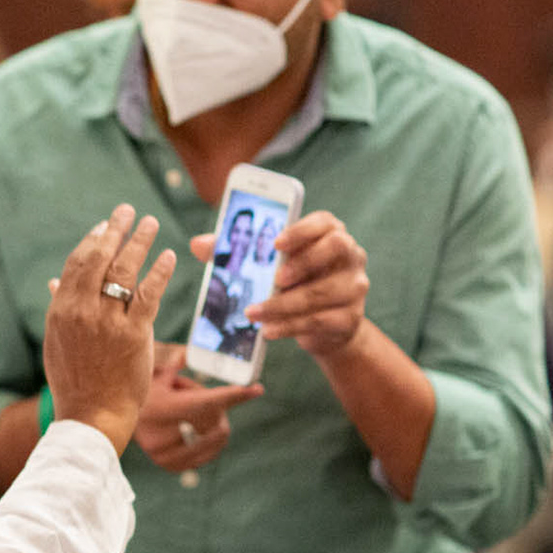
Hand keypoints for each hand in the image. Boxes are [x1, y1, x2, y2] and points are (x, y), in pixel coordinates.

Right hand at [43, 205, 177, 453]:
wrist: (91, 415)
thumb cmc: (74, 381)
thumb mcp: (57, 342)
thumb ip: (59, 307)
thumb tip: (54, 281)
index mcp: (61, 310)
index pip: (77, 263)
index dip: (92, 240)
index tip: (104, 225)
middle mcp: (83, 311)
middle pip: (100, 258)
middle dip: (115, 230)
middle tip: (128, 210)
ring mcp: (108, 321)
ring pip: (125, 271)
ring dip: (139, 242)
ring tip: (151, 223)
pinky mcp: (135, 334)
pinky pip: (149, 295)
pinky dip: (159, 272)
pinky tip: (168, 256)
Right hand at [132, 350, 263, 472]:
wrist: (116, 424)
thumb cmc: (143, 395)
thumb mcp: (159, 376)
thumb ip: (179, 365)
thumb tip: (193, 351)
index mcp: (161, 408)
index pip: (206, 401)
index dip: (234, 395)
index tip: (256, 389)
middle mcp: (163, 435)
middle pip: (215, 420)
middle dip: (217, 407)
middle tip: (202, 398)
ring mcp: (166, 454)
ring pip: (216, 437)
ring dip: (213, 424)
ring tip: (192, 415)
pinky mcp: (170, 465)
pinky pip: (209, 453)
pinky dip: (210, 441)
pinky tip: (195, 431)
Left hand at [223, 211, 368, 358]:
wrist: (325, 328)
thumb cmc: (293, 284)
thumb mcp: (270, 266)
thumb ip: (237, 251)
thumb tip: (198, 244)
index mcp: (330, 234)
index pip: (325, 221)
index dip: (302, 229)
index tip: (277, 242)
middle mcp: (351, 255)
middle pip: (336, 248)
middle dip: (303, 262)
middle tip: (274, 279)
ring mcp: (355, 287)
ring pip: (322, 292)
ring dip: (284, 304)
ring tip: (254, 313)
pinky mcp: (350, 317)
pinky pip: (320, 321)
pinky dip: (290, 327)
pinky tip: (268, 330)